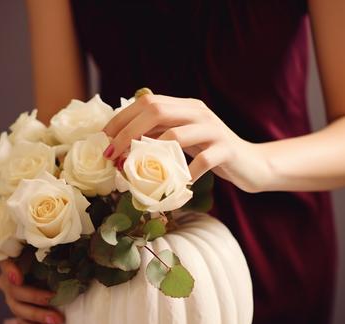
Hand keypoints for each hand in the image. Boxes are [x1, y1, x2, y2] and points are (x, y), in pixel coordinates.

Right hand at [0, 259, 63, 323]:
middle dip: (35, 302)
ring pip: (18, 311)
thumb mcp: (56, 254)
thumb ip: (59, 253)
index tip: (18, 279)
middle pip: (15, 292)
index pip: (6, 263)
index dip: (10, 271)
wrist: (56, 277)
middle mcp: (10, 281)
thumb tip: (80, 251)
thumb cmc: (57, 260)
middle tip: (54, 312)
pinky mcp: (20, 313)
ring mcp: (13, 298)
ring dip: (36, 321)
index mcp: (16, 261)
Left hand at [103, 94, 272, 192]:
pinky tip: (173, 189)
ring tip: (135, 174)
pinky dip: (183, 176)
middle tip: (112, 156)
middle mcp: (197, 112)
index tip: (104, 140)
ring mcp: (213, 130)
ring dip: (151, 155)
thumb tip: (122, 141)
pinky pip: (201, 161)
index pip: (147, 102)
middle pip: (157, 110)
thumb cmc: (209, 154)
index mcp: (184, 106)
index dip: (122, 118)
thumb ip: (160, 133)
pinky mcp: (225, 150)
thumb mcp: (183, 139)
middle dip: (128, 132)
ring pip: (177, 135)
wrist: (250, 164)